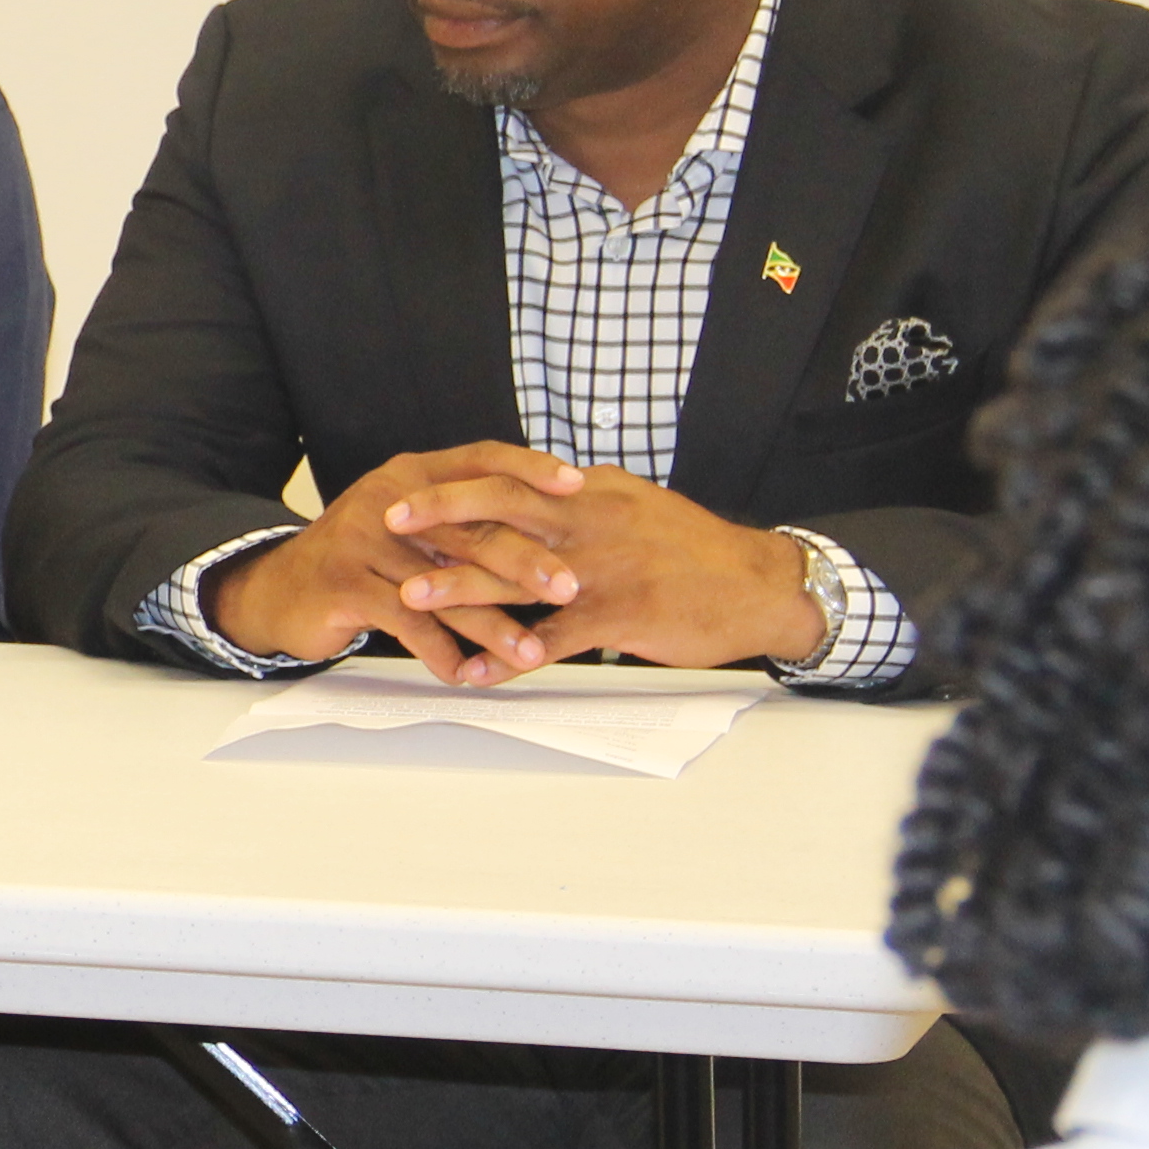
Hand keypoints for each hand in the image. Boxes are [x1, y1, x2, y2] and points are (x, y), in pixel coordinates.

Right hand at [205, 442, 595, 684]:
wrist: (279, 590)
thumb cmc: (359, 563)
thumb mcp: (410, 530)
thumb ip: (461, 523)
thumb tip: (544, 530)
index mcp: (412, 475)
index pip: (480, 460)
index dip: (529, 469)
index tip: (577, 485)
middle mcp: (387, 499)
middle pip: (470, 526)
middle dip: (525, 562)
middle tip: (569, 589)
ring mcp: (361, 540)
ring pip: (443, 585)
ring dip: (490, 625)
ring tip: (527, 654)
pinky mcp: (343, 583)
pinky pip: (406, 621)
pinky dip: (439, 651)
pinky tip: (463, 672)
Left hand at [396, 466, 828, 672]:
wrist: (763, 585)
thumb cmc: (697, 551)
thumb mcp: (637, 507)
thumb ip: (584, 501)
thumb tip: (540, 490)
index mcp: (592, 494)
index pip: (514, 478)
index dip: (458, 482)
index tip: (413, 486)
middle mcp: (592, 522)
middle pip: (503, 509)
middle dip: (440, 513)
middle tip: (386, 520)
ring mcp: (604, 569)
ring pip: (517, 574)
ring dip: (458, 587)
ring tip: (408, 597)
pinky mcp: (620, 615)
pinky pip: (552, 638)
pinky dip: (509, 657)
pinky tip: (475, 670)